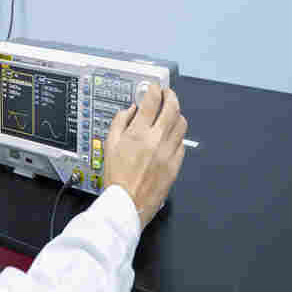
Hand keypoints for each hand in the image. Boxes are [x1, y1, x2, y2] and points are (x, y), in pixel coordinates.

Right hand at [105, 85, 186, 229]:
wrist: (127, 203)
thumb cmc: (116, 177)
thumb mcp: (109, 145)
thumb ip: (119, 123)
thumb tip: (130, 110)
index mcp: (138, 133)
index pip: (152, 101)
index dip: (154, 90)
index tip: (153, 88)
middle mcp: (157, 140)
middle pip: (173, 107)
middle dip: (171, 96)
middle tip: (167, 94)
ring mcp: (169, 152)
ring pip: (182, 123)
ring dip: (177, 114)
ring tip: (170, 113)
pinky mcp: (176, 164)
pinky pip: (182, 143)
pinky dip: (176, 135)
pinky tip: (170, 136)